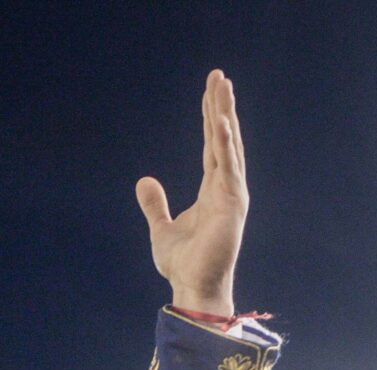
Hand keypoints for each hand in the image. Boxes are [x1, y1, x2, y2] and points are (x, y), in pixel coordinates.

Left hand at [137, 70, 248, 317]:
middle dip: (221, 105)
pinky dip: (223, 144)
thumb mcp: (160, 227)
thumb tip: (144, 180)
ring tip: (223, 86)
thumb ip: (154, 203)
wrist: (193, 287)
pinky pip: (227, 167)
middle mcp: (226, 186)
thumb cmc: (183, 263)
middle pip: (223, 137)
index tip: (211, 90)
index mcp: (212, 189)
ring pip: (228, 145)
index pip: (211, 145)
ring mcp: (232, 194)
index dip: (210, 117)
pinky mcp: (232, 205)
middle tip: (219, 75)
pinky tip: (219, 121)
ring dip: (225, 114)